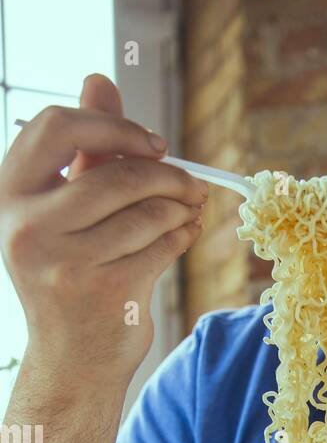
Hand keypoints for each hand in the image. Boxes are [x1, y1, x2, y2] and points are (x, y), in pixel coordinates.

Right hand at [0, 74, 208, 381]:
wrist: (72, 363)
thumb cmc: (71, 277)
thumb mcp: (65, 211)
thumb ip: (84, 149)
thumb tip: (98, 79)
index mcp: (10, 195)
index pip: (56, 127)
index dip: (114, 125)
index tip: (152, 144)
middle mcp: (29, 226)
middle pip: (115, 171)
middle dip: (167, 173)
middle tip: (191, 182)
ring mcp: (65, 261)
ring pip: (145, 210)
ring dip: (180, 207)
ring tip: (189, 211)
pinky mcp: (105, 290)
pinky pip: (161, 244)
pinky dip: (182, 235)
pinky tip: (185, 234)